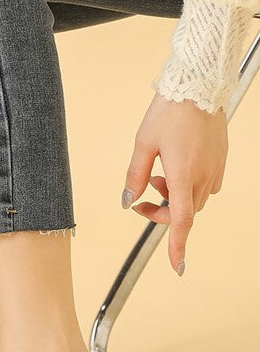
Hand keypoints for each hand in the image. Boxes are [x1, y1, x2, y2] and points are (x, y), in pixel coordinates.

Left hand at [122, 91, 227, 275]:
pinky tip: (175, 167)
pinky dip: (188, 186)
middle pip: (185, 212)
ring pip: (195, 199)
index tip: (177, 266)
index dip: (177, 246)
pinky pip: (206, 184)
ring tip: (157, 174)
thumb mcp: (142, 145)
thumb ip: (135, 176)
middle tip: (142, 195)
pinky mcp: (221, 159)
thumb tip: (129, 200)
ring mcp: (215, 167)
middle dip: (162, 212)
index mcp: (183, 174)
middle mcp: (203, 175)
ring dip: (174, 197)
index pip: (181, 221)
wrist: (197, 85)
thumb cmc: (168, 112)